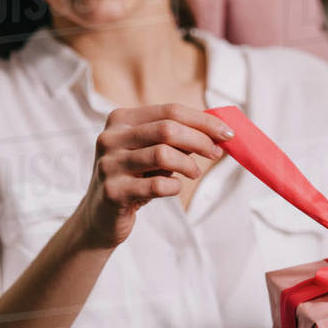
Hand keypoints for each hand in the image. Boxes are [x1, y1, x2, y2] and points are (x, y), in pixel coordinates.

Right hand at [79, 104, 232, 247]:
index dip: (203, 120)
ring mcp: (109, 164)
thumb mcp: (150, 152)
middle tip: (216, 154)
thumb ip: (175, 139)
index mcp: (121, 120)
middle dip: (200, 140)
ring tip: (194, 173)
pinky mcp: (113, 192)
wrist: (100, 217)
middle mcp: (111, 138)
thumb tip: (216, 132)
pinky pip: (157, 185)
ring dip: (188, 165)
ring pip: (163, 154)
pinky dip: (173, 186)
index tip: (226, 133)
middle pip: (168, 129)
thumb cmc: (133, 179)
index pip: (170, 110)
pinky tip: (172, 188)